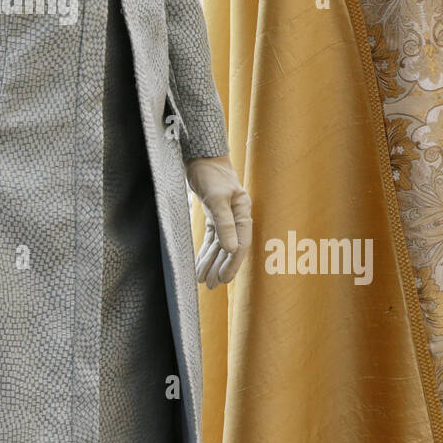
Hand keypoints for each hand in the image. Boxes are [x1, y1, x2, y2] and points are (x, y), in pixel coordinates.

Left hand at [185, 155, 251, 288]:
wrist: (202, 157)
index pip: (241, 243)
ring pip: (220, 246)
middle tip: (212, 286)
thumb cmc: (211, 174)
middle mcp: (236, 217)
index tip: (224, 279)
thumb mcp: (217, 198)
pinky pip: (212, 239)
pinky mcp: (214, 216)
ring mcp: (225, 218)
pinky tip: (200, 265)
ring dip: (212, 263)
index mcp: (242, 212)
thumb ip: (225, 224)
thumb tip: (231, 250)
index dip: (233, 262)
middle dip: (221, 267)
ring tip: (204, 281)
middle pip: (230, 248)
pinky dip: (206, 252)